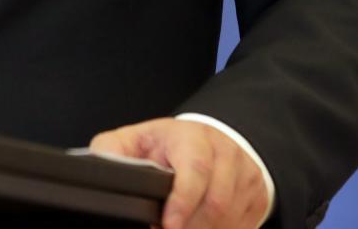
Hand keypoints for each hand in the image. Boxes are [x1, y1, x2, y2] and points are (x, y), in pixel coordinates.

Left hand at [90, 117, 267, 228]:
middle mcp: (224, 152)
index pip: (194, 169)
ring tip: (182, 228)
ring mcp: (245, 173)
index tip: (169, 225)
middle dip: (191, 226)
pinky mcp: (257, 195)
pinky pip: (244, 225)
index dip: (183, 202)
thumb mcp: (134, 139)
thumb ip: (113, 153)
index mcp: (191, 136)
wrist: (210, 139)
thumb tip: (100, 172)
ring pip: (230, 218)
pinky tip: (202, 228)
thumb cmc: (167, 145)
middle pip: (216, 202)